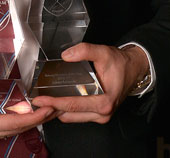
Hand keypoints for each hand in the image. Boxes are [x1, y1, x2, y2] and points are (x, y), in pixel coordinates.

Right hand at [0, 86, 54, 149]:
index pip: (10, 122)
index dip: (30, 117)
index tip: (45, 110)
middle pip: (16, 127)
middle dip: (38, 119)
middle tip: (54, 108)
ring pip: (11, 129)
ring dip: (30, 121)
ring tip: (44, 111)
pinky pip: (3, 127)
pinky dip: (17, 121)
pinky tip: (21, 115)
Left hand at [31, 43, 149, 123]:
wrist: (133, 69)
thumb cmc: (120, 64)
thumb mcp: (103, 52)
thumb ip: (85, 51)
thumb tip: (66, 55)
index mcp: (104, 102)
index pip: (72, 105)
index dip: (54, 102)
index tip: (39, 99)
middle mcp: (102, 113)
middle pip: (69, 115)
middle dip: (51, 109)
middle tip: (35, 100)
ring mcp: (100, 116)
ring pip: (72, 118)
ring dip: (57, 111)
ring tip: (43, 100)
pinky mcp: (98, 115)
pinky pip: (77, 116)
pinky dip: (65, 110)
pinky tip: (56, 101)